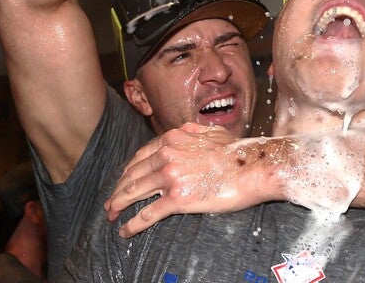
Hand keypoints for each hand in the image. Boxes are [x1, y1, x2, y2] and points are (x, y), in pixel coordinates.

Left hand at [104, 123, 284, 237]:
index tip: (123, 180)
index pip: (141, 156)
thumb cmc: (238, 151)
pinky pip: (148, 214)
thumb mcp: (211, 132)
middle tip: (111, 203)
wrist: (252, 167)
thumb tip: (188, 134)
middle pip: (132, 174)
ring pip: (134, 192)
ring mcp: (170, 176)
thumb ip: (193, 133)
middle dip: (118, 190)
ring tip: (112, 215)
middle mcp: (167, 154)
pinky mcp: (177, 198)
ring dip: (119, 206)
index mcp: (173, 138)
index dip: (128, 171)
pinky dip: (132, 224)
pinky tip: (125, 231)